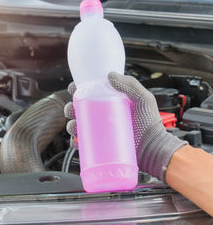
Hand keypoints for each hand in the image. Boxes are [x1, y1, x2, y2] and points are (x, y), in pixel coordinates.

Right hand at [64, 72, 187, 180]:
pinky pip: (82, 143)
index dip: (78, 90)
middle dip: (70, 108)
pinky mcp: (99, 146)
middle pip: (79, 109)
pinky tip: (76, 141)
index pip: (89, 93)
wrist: (153, 149)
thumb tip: (110, 75)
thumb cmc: (151, 124)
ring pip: (78, 126)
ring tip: (74, 127)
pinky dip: (75, 142)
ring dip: (70, 125)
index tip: (73, 88)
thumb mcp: (143, 99)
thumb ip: (130, 84)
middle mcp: (103, 116)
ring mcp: (100, 131)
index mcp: (110, 102)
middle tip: (72, 110)